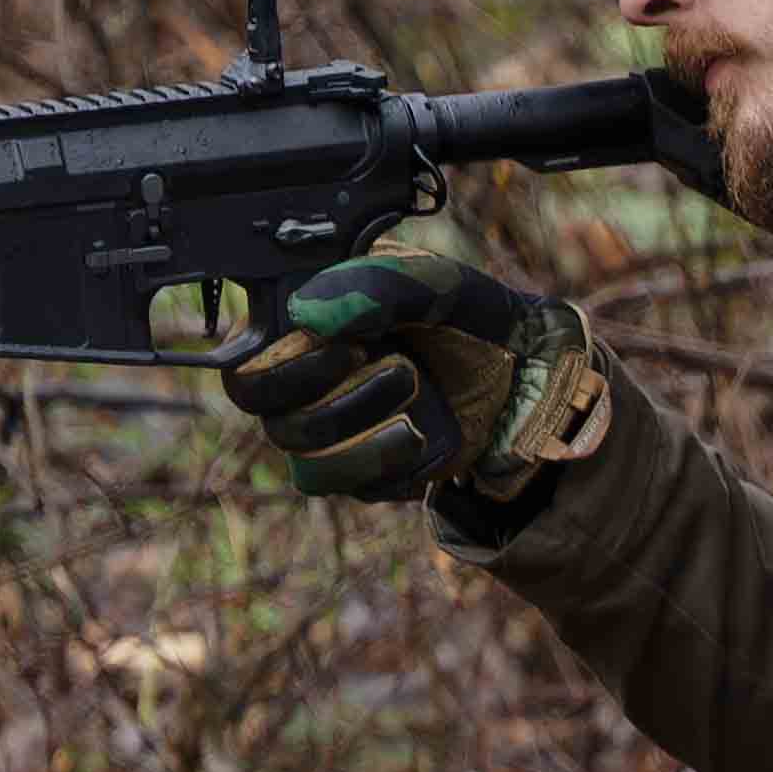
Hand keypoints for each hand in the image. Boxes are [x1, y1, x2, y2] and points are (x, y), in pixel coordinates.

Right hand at [221, 252, 594, 503]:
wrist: (529, 379)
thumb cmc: (471, 320)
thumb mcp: (435, 286)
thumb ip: (375, 286)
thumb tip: (305, 317)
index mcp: (302, 327)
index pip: (244, 362)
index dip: (282, 366)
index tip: (352, 346)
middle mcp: (304, 381)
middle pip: (266, 415)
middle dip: (327, 397)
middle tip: (398, 370)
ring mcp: (331, 430)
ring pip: (303, 460)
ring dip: (361, 434)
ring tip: (420, 398)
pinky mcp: (364, 471)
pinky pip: (351, 486)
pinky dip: (390, 462)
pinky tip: (426, 434)